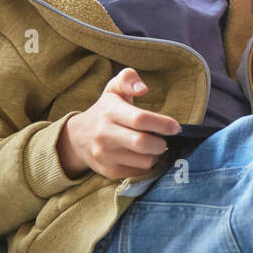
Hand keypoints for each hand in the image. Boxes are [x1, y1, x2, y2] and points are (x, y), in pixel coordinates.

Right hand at [57, 68, 180, 179]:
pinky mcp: (108, 171)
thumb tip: (143, 89)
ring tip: (152, 147)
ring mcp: (105, 155)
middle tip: (164, 140)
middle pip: (142, 143)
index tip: (175, 127)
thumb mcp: (113, 88)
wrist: (77, 138)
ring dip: (155, 155)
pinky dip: (145, 165)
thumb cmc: (105, 110)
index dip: (162, 124)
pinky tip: (141, 156)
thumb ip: (128, 79)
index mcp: (110, 111)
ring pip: (143, 161)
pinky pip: (138, 172)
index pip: (139, 119)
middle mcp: (105, 134)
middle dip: (161, 143)